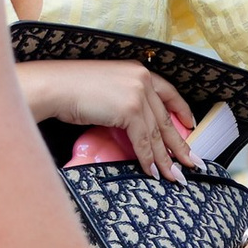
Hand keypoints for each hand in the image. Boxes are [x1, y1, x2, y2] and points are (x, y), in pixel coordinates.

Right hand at [18, 60, 194, 177]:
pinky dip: (148, 160)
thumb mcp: (107, 89)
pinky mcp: (129, 110)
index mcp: (138, 71)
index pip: (169, 93)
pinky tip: (153, 173)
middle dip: (180, 145)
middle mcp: (142, 80)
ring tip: (175, 176)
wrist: (56, 87)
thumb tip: (135, 126)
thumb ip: (126, 101)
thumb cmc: (72, 88)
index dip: (182, 111)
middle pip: (166, 119)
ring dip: (166, 159)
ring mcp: (137, 94)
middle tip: (192, 163)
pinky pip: (143, 141)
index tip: (190, 126)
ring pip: (157, 134)